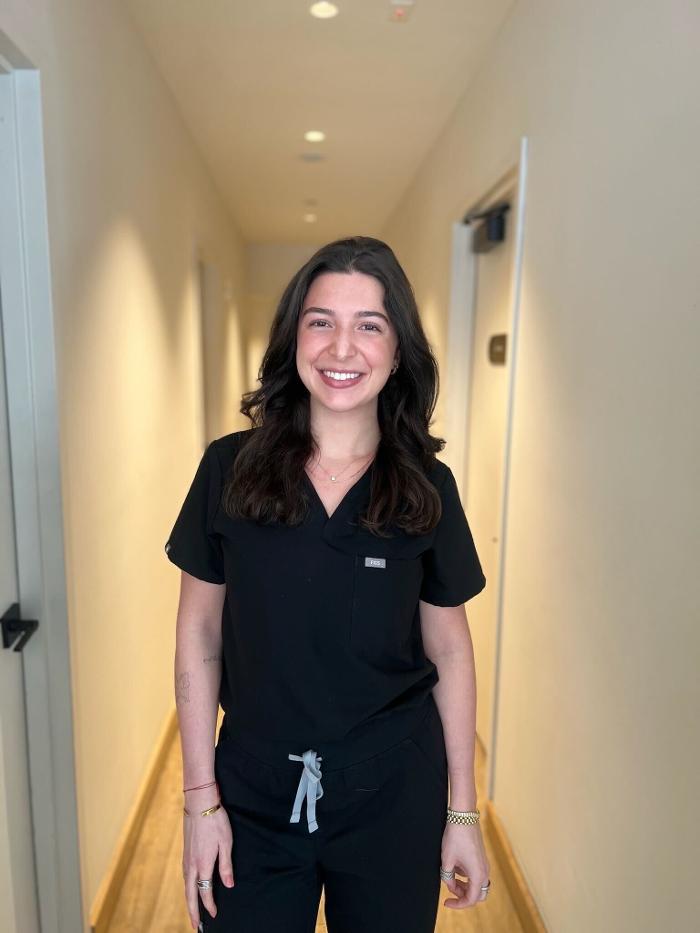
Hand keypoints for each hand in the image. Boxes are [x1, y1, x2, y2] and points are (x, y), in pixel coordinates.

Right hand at [182, 792, 233, 929]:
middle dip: (193, 911)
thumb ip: (226, 866)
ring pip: (185, 886)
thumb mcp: (227, 842)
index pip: (205, 891)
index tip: (214, 914)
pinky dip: (187, 888)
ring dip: (188, 901)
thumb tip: (229, 885)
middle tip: (195, 926)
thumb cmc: (216, 821)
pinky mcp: (185, 852)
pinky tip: (190, 888)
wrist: (199, 803)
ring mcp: (186, 858)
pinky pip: (184, 877)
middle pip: (190, 894)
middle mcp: (191, 865)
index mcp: (203, 864)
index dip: (210, 905)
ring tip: (192, 911)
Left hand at [440, 822, 490, 908]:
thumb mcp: (447, 860)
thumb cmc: (455, 837)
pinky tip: (454, 867)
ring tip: (449, 878)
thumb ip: (448, 877)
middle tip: (449, 893)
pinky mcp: (481, 857)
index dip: (458, 904)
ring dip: (464, 886)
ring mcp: (484, 864)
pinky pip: (475, 873)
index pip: (470, 900)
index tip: (446, 902)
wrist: (463, 816)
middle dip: (463, 896)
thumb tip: (450, 885)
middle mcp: (484, 871)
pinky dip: (466, 876)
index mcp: (477, 875)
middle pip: (477, 894)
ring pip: (476, 884)